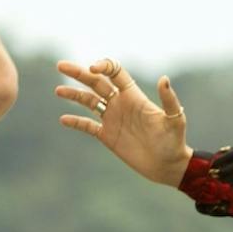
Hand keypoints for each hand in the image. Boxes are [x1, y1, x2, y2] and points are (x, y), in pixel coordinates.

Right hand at [55, 59, 192, 186]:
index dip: (103, 66)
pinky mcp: (107, 136)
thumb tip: (164, 78)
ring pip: (88, 101)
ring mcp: (112, 119)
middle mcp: (120, 103)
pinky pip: (87, 126)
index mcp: (133, 95)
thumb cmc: (174, 141)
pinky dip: (76, 122)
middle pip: (96, 82)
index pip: (114, 72)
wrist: (168, 166)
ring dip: (73, 94)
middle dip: (79, 73)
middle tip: (60, 65)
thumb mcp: (174, 119)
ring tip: (58, 90)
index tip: (92, 68)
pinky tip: (63, 119)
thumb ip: (169, 100)